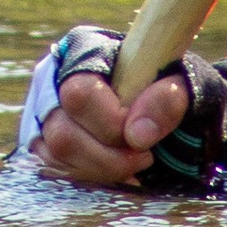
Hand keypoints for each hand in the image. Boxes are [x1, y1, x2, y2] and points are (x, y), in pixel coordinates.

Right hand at [16, 25, 226, 191]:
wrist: (162, 101)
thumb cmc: (169, 85)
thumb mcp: (185, 84)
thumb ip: (168, 101)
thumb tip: (138, 136)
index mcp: (83, 50)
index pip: (79, 93)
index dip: (111, 123)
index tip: (143, 137)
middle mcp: (52, 78)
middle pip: (62, 133)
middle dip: (109, 157)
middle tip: (144, 157)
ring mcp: (41, 110)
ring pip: (56, 155)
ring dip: (101, 170)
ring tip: (134, 162)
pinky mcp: (42, 140)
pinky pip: (56, 169)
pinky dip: (90, 176)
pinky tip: (117, 170)